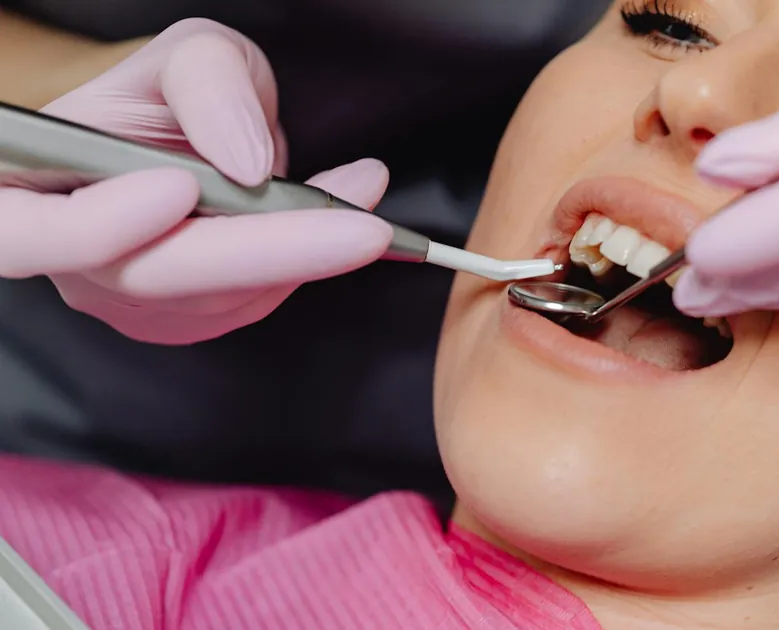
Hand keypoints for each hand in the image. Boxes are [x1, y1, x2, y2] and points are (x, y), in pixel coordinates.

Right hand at [0, 19, 393, 343]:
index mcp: (27, 183)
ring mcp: (120, 297)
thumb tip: (244, 160)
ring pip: (214, 298)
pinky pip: (246, 305)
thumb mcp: (191, 55)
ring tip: (361, 189)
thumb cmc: (166, 95)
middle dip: (267, 250)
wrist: (180, 133)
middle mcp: (65, 256)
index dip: (96, 227)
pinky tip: (340, 219)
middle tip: (360, 226)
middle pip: (153, 276)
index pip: (26, 233)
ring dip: (303, 251)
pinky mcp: (178, 319)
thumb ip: (210, 84)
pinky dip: (305, 265)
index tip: (179, 186)